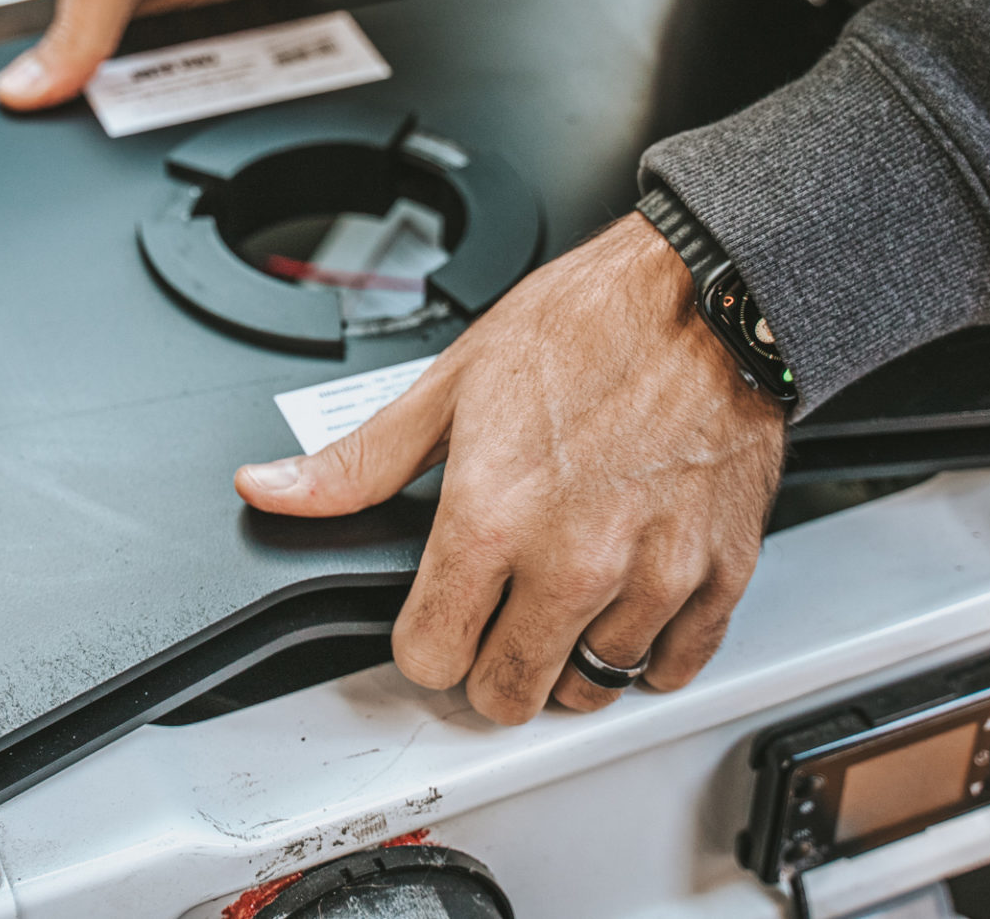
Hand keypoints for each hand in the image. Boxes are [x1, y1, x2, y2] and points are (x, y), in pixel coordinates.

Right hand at [0, 0, 365, 108]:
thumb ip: (79, 22)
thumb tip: (22, 86)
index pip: (76, 69)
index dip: (71, 110)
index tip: (68, 150)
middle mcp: (155, 8)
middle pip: (138, 92)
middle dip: (142, 120)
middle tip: (143, 141)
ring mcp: (209, 18)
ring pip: (196, 89)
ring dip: (200, 105)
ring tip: (197, 130)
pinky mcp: (257, 23)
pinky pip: (248, 75)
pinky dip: (250, 87)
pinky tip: (249, 101)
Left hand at [234, 214, 787, 723]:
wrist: (708, 295)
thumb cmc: (587, 324)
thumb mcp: (452, 384)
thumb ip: (359, 462)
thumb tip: (270, 489)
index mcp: (490, 517)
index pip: (429, 657)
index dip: (423, 640)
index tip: (438, 615)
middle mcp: (571, 561)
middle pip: (508, 694)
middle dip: (491, 665)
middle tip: (501, 616)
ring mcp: (652, 575)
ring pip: (594, 686)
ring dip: (573, 656)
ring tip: (568, 594)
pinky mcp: (719, 573)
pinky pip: (676, 665)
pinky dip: (651, 648)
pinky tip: (631, 598)